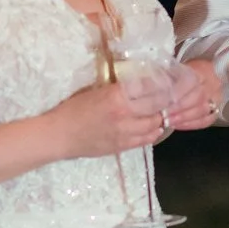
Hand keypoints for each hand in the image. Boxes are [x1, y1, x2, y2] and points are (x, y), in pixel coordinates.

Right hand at [50, 80, 167, 159]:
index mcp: (117, 95)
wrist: (60, 135)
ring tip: (160, 112)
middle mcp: (125, 113)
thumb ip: (119, 89)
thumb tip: (139, 85)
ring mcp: (125, 132)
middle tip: (167, 97)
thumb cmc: (74, 109)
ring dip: (159, 117)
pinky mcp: (123, 146)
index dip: (161, 84)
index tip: (167, 81)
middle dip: (164, 101)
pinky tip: (155, 128)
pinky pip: (146, 139)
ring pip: (154, 124)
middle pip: (157, 106)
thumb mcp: (97, 91)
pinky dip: (153, 133)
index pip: (149, 87)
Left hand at [161, 59, 222, 131]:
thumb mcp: (179, 67)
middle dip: (178, 108)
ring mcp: (216, 99)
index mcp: (203, 70)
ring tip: (168, 121)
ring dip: (183, 118)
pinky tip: (177, 125)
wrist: (210, 74)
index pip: (191, 81)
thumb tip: (150, 86)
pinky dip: (190, 124)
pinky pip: (205, 121)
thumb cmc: (188, 71)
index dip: (177, 92)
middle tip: (163, 115)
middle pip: (197, 98)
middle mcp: (212, 84)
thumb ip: (169, 76)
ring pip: (202, 111)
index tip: (162, 100)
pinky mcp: (216, 111)